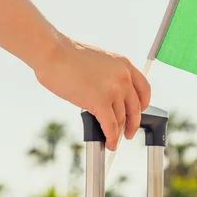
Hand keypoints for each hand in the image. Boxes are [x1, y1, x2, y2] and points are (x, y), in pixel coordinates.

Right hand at [34, 35, 150, 150]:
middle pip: (135, 108)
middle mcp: (124, 77)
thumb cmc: (67, 56)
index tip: (140, 112)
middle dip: (133, 124)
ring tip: (114, 141)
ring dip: (119, 133)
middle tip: (129, 133)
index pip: (145, 89)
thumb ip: (109, 77)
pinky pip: (111, 126)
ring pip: (122, 119)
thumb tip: (109, 97)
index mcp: (125, 65)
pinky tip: (109, 144)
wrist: (52, 52)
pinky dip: (111, 138)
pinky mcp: (100, 102)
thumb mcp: (100, 62)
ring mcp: (113, 90)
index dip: (143, 104)